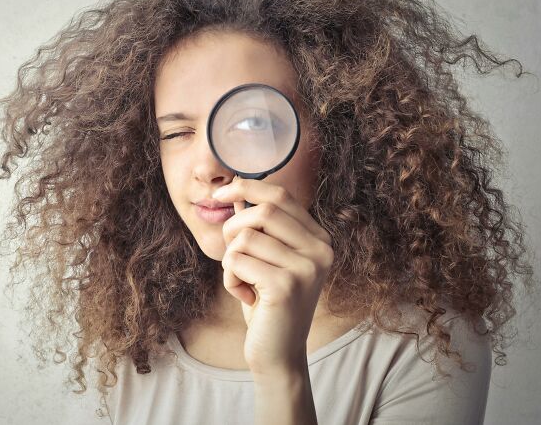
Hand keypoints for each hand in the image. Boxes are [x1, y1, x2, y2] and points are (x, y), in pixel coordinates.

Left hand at [212, 177, 333, 375]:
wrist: (278, 352)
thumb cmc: (267, 302)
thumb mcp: (267, 259)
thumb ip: (258, 226)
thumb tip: (236, 190)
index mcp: (319, 239)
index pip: (280, 196)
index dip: (246, 188)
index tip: (220, 194)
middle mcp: (320, 250)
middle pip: (262, 212)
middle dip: (233, 229)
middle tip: (232, 255)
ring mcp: (306, 268)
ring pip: (244, 237)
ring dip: (230, 261)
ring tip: (244, 282)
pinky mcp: (285, 286)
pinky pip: (236, 262)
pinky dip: (229, 279)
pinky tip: (245, 297)